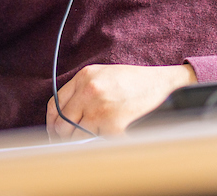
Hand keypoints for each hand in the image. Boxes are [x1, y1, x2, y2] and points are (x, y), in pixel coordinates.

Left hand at [47, 63, 195, 139]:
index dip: (52, 121)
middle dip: (64, 135)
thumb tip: (65, 115)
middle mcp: (89, 92)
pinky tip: (110, 133)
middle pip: (62, 123)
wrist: (164, 87)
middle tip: (70, 140)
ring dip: (82, 140)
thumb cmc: (136, 82)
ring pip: (76, 136)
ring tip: (95, 134)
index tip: (54, 130)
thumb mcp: (105, 75)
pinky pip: (95, 141)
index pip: (55, 104)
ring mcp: (99, 110)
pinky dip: (99, 142)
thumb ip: (82, 90)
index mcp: (85, 77)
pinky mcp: (111, 127)